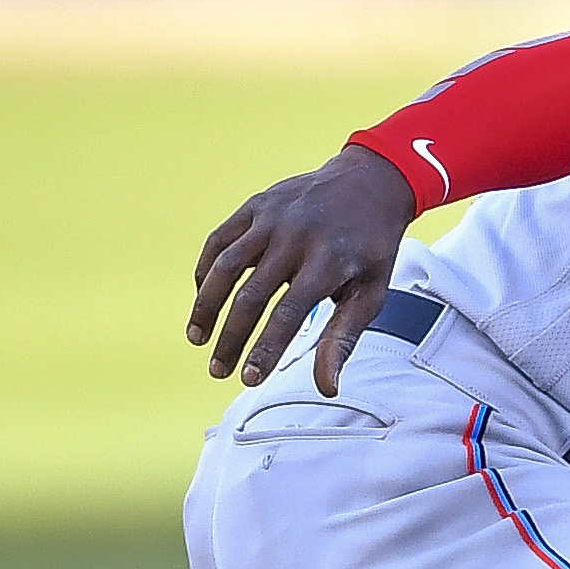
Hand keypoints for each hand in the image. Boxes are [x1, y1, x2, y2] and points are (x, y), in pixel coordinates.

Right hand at [190, 144, 413, 394]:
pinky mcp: (256, 205)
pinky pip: (220, 240)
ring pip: (226, 266)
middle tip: (218, 370)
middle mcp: (297, 236)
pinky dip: (207, 271)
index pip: (288, 313)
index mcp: (330, 260)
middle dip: (231, 338)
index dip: (265, 348)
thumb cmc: (372, 247)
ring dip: (206, 306)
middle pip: (252, 295)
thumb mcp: (371, 292)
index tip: (249, 378)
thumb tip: (327, 387)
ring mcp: (273, 217)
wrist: (371, 182)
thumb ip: (343, 338)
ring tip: (198, 339)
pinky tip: (204, 299)